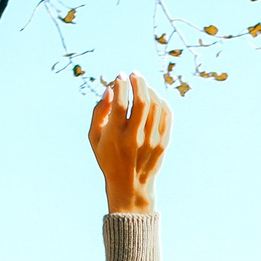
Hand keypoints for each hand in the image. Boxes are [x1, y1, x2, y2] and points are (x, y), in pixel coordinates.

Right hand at [88, 73, 171, 214]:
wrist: (130, 185)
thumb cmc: (108, 157)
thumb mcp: (94, 137)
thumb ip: (98, 111)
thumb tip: (109, 88)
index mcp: (115, 136)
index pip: (120, 103)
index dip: (120, 85)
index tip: (119, 76)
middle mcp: (135, 138)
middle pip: (142, 100)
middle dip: (138, 82)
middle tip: (134, 74)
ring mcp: (152, 141)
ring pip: (156, 105)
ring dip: (149, 90)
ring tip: (143, 85)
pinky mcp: (164, 143)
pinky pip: (166, 114)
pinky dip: (161, 101)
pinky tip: (154, 98)